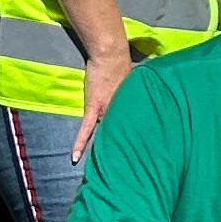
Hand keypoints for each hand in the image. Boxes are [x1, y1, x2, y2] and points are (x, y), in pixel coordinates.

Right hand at [74, 42, 132, 161]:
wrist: (110, 55)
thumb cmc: (123, 64)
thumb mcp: (135, 83)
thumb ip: (136, 94)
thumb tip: (145, 97)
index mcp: (129, 106)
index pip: (130, 128)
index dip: (132, 139)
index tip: (138, 153)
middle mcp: (118, 111)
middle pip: (118, 131)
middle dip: (121, 145)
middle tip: (126, 164)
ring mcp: (105, 110)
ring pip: (104, 131)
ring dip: (104, 143)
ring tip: (104, 166)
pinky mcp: (93, 108)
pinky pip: (85, 129)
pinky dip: (79, 143)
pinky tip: (75, 157)